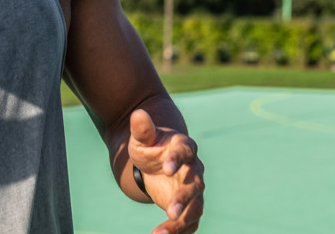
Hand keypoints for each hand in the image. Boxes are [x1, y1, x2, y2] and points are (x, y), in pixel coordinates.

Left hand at [129, 108, 204, 233]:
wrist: (157, 162)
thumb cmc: (150, 146)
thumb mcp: (142, 138)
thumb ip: (142, 128)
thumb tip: (138, 113)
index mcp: (184, 147)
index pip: (185, 152)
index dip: (177, 159)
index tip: (166, 169)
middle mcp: (193, 169)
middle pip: (195, 184)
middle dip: (184, 198)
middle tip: (170, 211)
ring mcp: (193, 189)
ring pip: (196, 207)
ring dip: (182, 220)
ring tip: (161, 233)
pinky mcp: (189, 205)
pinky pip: (190, 221)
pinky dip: (179, 231)